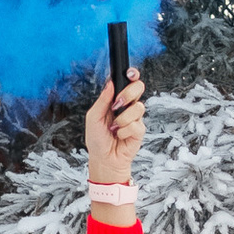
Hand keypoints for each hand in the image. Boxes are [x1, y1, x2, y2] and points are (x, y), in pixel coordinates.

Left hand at [84, 71, 144, 189]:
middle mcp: (127, 106)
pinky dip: (124, 131)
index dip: (132, 74)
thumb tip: (110, 83)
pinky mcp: (139, 130)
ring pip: (138, 107)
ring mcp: (135, 118)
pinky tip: (119, 136)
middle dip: (128, 94)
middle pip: (138, 88)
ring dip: (123, 118)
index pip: (128, 82)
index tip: (130, 73)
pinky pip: (136, 125)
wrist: (104, 159)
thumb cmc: (97, 139)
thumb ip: (102, 100)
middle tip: (117, 105)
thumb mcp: (93, 117)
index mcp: (116, 100)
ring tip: (114, 127)